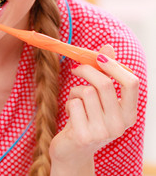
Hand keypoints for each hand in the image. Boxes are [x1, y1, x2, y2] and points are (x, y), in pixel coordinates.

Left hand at [49, 45, 138, 174]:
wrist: (72, 151)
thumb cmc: (86, 119)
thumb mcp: (99, 98)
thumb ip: (105, 74)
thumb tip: (108, 47)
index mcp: (129, 114)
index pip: (131, 83)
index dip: (114, 66)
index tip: (98, 57)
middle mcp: (120, 124)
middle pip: (104, 84)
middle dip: (86, 71)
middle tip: (75, 69)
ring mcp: (103, 132)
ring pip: (86, 92)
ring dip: (75, 91)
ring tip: (75, 100)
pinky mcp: (84, 136)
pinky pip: (73, 104)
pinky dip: (68, 103)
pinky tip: (70, 114)